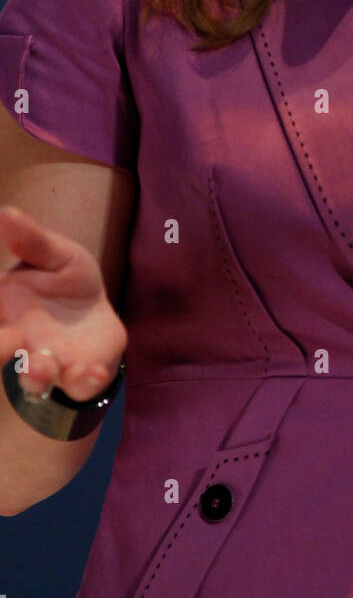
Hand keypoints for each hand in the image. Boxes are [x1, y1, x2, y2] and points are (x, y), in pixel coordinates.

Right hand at [0, 204, 126, 402]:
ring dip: (34, 376)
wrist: (97, 316)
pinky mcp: (79, 374)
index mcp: (7, 309)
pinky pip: (78, 385)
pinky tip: (91, 371)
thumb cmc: (67, 282)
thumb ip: (32, 241)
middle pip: (1, 352)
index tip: (6, 327)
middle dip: (0, 351)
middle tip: (12, 340)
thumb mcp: (56, 255)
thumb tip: (6, 212)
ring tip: (41, 369)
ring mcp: (49, 361)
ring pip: (33, 377)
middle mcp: (20, 341)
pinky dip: (83, 382)